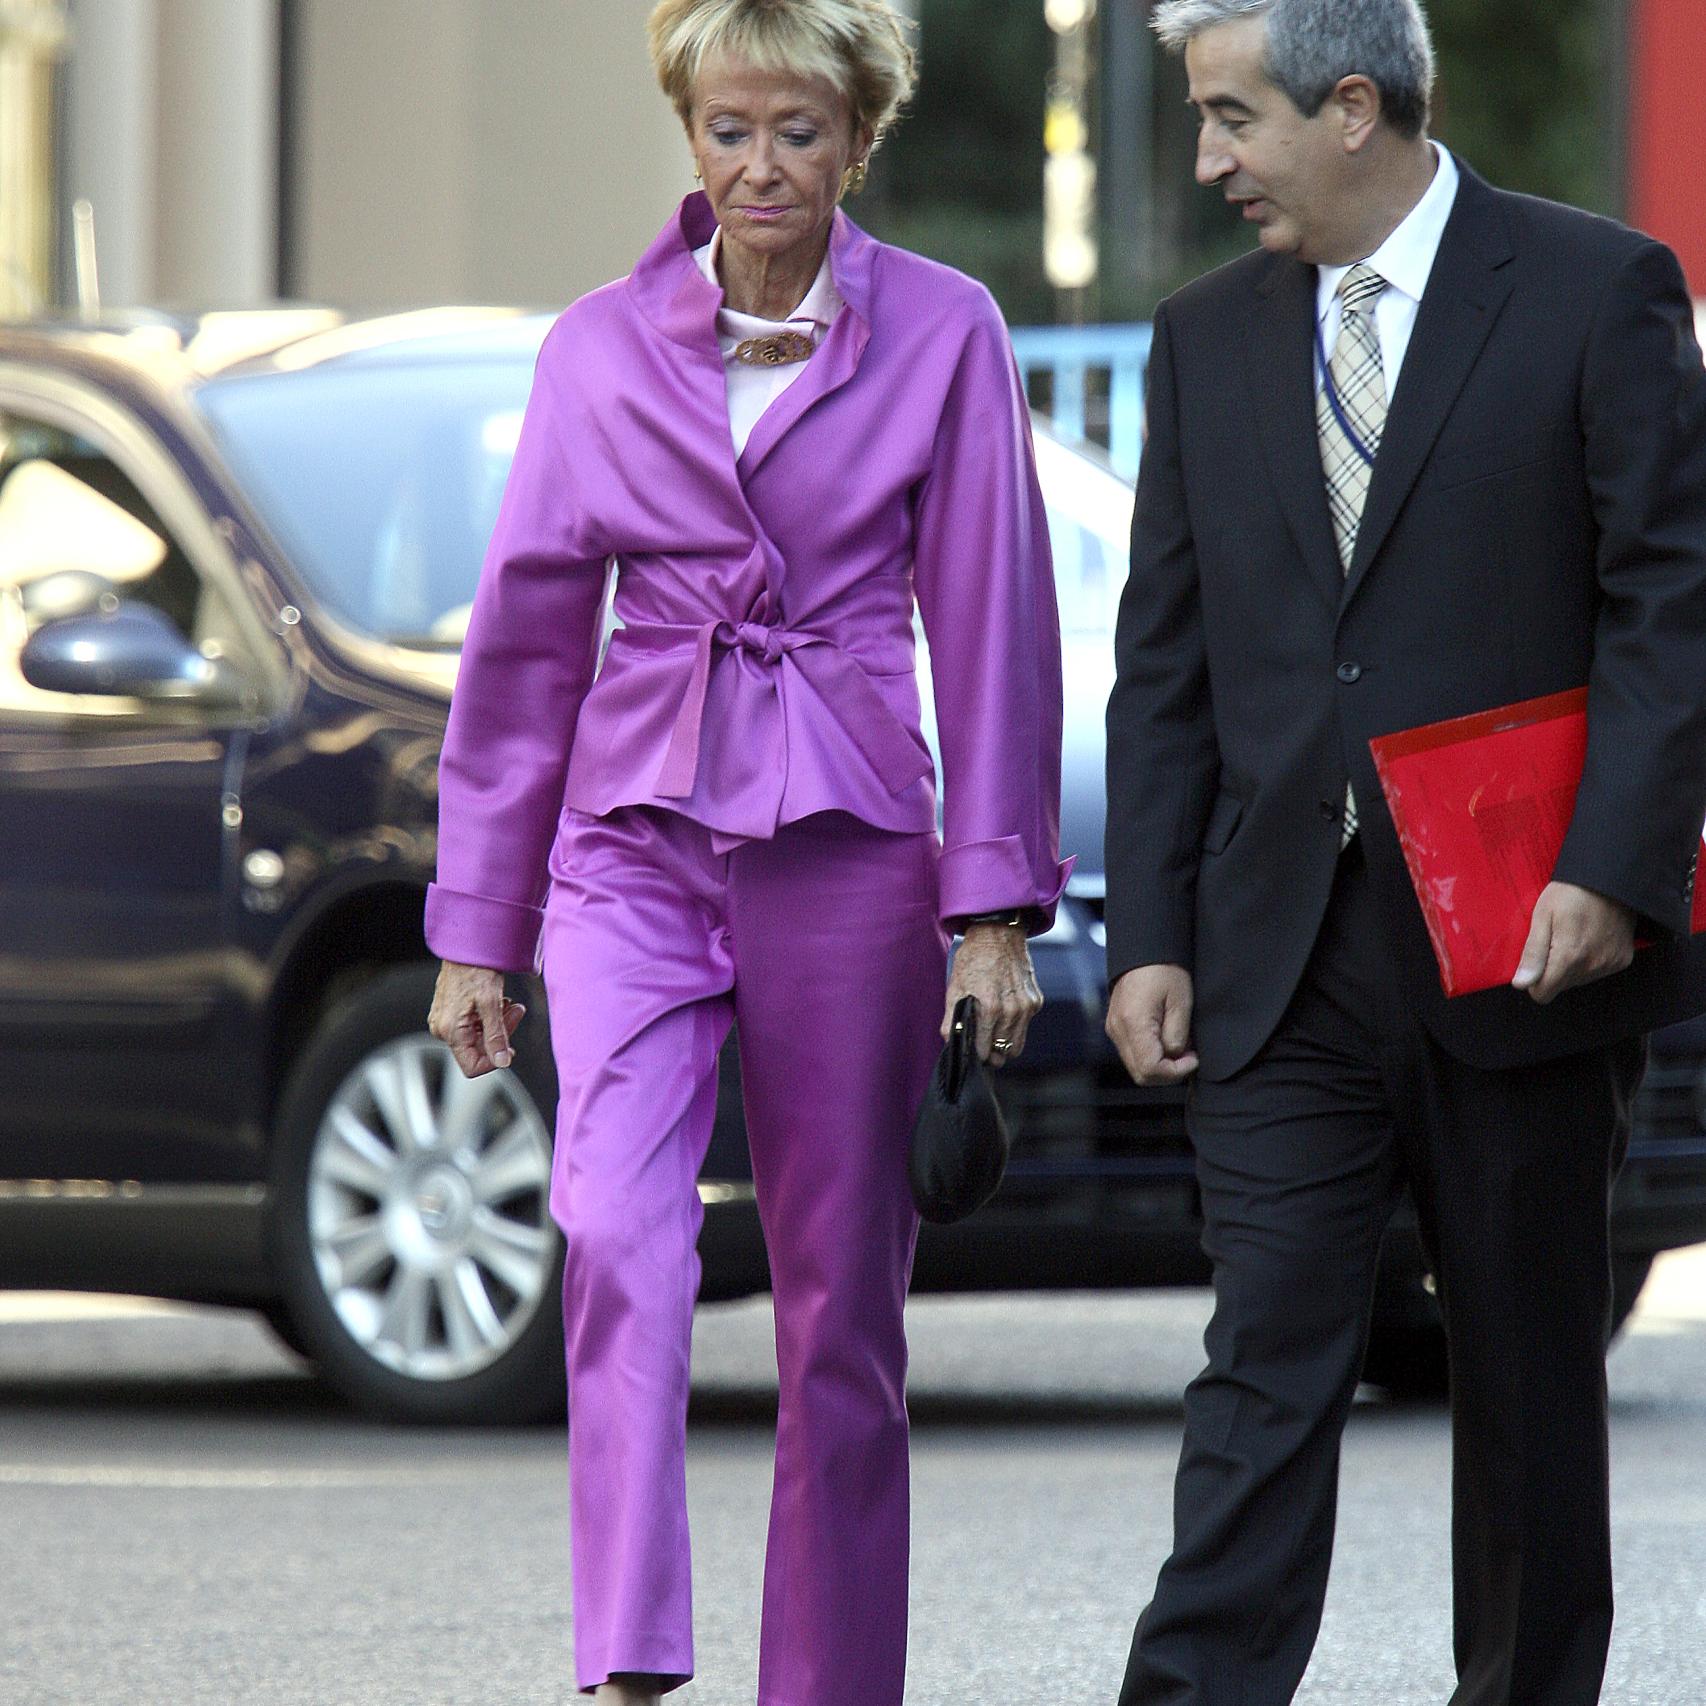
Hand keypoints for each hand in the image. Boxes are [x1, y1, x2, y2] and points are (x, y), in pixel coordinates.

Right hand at [429, 960, 525, 1077]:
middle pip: (478, 1050)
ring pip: (478, 1037)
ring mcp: (445, 1021)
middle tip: (515, 1012)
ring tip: (509, 1004)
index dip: (494, 1061)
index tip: (510, 1047)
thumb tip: (502, 1062)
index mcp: (450, 1030)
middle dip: (501, 1035)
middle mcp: (443, 1029)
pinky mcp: (450, 1013)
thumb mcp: (491, 1004)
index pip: (471, 1067)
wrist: (466, 946)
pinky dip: (489, 1017)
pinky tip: (498, 1001)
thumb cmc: (477, 969)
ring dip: (499, 1024)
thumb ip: (496, 1036)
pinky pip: (473, 1026)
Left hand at [943, 923, 1041, 1066]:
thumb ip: (952, 1019)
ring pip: (1017, 1044)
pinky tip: (1004, 1010)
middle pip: (1004, 1052)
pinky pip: (1025, 1025)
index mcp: (990, 1008)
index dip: (977, 1054)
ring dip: (1004, 1042)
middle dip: (992, 1052)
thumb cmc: (973, 959)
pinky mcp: (1036, 1000)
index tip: (972, 1051)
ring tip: (992, 1032)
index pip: (986, 1051)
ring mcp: (1027, 1006)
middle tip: (982, 1045)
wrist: (998, 934)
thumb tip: (950, 1042)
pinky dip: (1015, 1025)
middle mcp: (1013, 1010)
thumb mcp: (955, 987)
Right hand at [1106, 964, 1197, 1085]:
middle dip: (1168, 1072)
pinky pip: (1133, 1053)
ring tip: (1179, 1044)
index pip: (1150, 1069)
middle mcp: (1118, 1030)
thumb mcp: (1180, 1002)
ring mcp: (1114, 1029)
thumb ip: (1177, 1035)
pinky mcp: (1116, 1026)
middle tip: (1188, 1055)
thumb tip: (1175, 1056)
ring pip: (1136, 1067)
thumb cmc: (1163, 970)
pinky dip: (1151, 1054)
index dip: (1175, 1072)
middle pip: (1140, 1074)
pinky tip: (1166, 1039)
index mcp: (1133, 1023)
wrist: (1143, 951)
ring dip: (1160, 1064)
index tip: (1192, 1058)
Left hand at [1511, 882, 1636, 1004]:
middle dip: (1552, 970)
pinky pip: (1598, 971)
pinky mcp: (1623, 959)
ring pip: (1579, 980)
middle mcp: (1592, 966)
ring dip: (1571, 966)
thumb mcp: (1542, 917)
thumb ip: (1533, 953)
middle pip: (1560, 987)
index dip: (1533, 980)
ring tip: (1573, 935)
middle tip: (1555, 939)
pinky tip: (1590, 938)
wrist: (1610, 878)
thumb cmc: (1570, 893)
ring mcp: (1610, 963)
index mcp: (1569, 957)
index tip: (1535, 959)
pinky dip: (1590, 960)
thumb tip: (1521, 984)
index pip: (1543, 993)